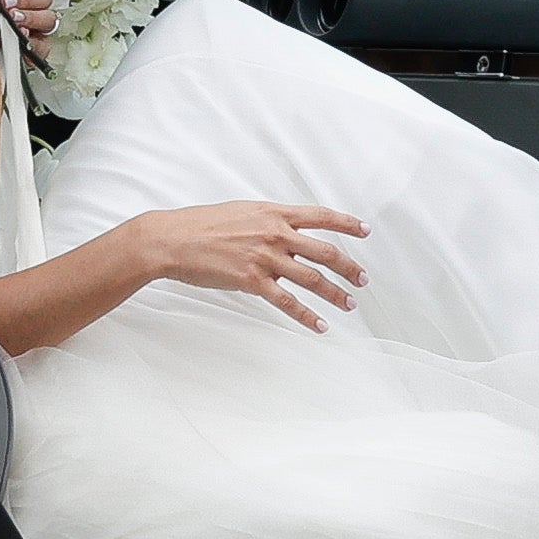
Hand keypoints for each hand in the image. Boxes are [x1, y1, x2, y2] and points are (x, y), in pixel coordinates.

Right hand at [123, 201, 367, 328]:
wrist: (173, 239)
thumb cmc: (202, 224)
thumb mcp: (242, 212)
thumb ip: (268, 220)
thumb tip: (286, 231)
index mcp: (274, 213)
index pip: (321, 216)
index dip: (347, 223)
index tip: (365, 230)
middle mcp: (275, 233)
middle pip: (325, 251)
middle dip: (349, 267)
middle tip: (363, 279)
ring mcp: (265, 257)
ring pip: (312, 278)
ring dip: (335, 293)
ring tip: (349, 304)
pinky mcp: (252, 280)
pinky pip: (287, 302)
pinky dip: (307, 316)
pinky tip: (320, 326)